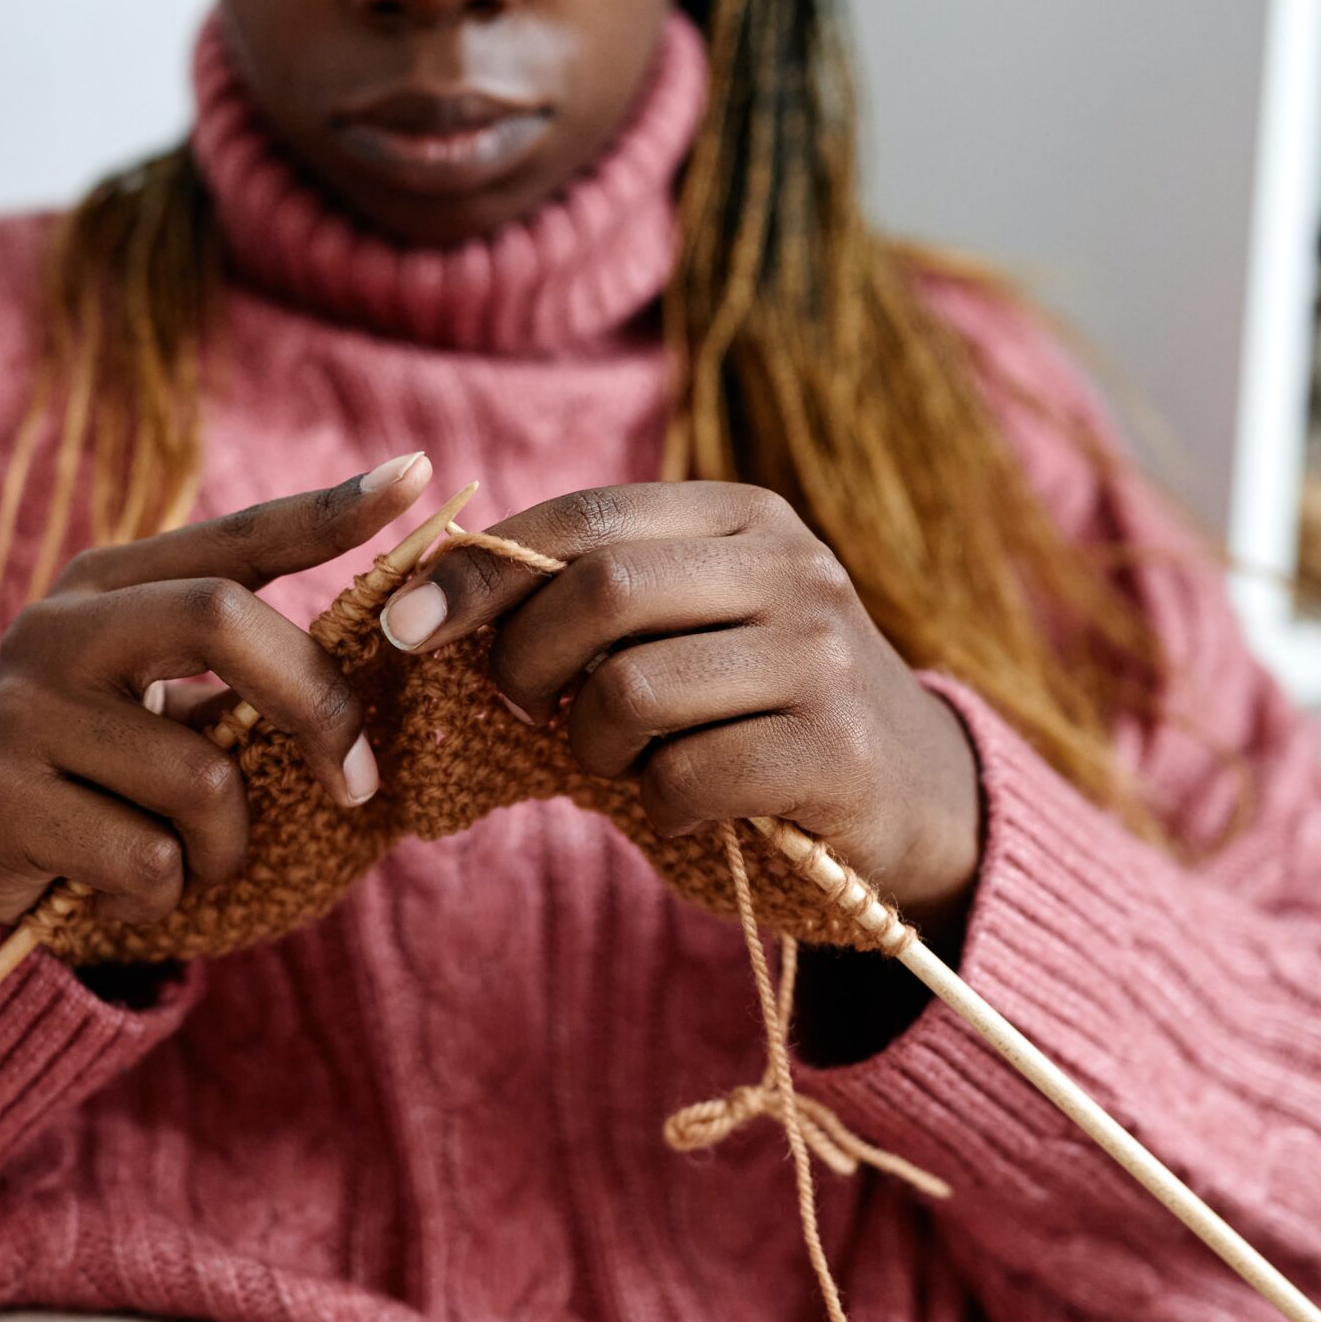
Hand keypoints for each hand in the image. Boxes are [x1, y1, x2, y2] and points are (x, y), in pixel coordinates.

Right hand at [0, 452, 433, 925]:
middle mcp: (56, 628)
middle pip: (220, 618)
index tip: (415, 472)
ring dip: (225, 846)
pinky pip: (148, 860)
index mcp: (109, 584)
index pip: (236, 537)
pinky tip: (120, 890)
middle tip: (358, 783)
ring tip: (185, 859)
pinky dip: (162, 896)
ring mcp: (20, 711)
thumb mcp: (169, 703)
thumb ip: (245, 667)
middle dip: (316, 706)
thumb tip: (392, 637)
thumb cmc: (109, 776)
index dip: (326, 511)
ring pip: (201, 777)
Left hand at [378, 481, 981, 927]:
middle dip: (524, 661)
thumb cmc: (752, 709)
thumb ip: (588, 599)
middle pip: (601, 592)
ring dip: (591, 745)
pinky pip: (687, 778)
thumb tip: (426, 600)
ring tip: (620, 761)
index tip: (405, 624)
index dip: (479, 568)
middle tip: (521, 706)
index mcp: (742, 516)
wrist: (915, 796)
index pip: (584, 517)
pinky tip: (686, 805)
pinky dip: (659, 805)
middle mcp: (791, 568)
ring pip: (632, 690)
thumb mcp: (686, 626)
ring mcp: (822, 658)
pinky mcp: (837, 753)